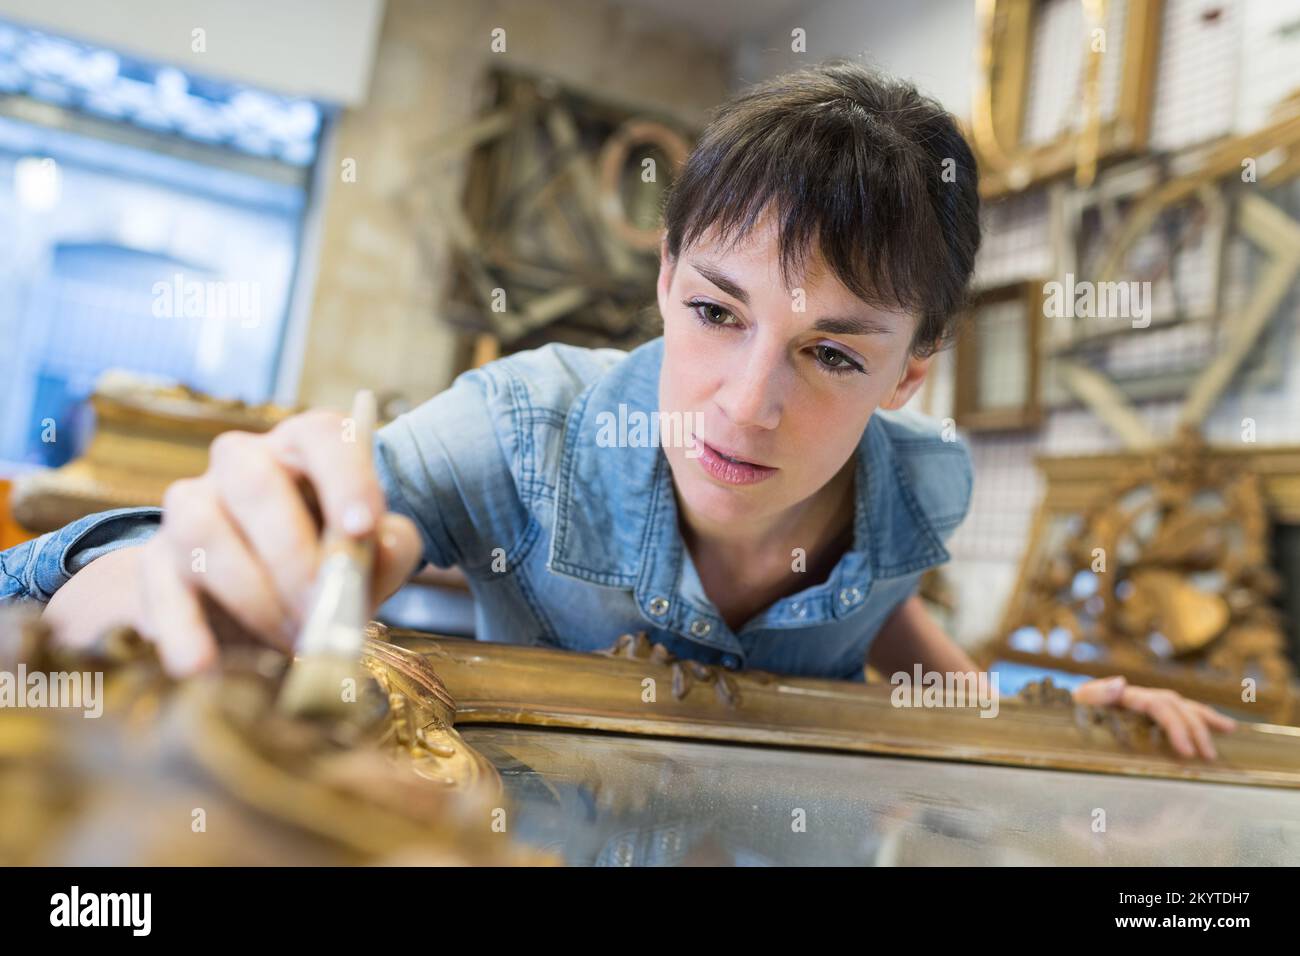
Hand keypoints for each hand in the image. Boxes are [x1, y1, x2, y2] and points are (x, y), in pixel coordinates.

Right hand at [87, 410, 419, 675]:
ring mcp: (190, 504)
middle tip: (324, 610)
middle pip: (255, 482)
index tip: (363, 530)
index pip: (324, 437)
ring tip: (292, 642)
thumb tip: (378, 546)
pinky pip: (159, 586)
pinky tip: (203, 666)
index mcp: (305, 446)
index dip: (344, 479)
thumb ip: (392, 547)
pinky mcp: (155, 559)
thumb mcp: (376, 553)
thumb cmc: (332, 558)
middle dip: (295, 557)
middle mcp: (241, 461)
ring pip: (203, 531)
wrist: (262, 597)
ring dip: (254, 597)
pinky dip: (182, 629)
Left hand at [1074, 676, 1236, 760]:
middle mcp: (1141, 696)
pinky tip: (1218, 726)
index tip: (1186, 753)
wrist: (1063, 709)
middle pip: (1177, 707)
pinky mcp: (1147, 713)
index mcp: (1127, 695)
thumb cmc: (1070, 709)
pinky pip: (1178, 711)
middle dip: (1196, 729)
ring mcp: (1145, 702)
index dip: (1176, 727)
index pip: (1160, 706)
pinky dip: (1198, 717)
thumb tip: (1121, 682)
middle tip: (1207, 756)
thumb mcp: (1077, 701)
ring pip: (1183, 705)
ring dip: (1205, 719)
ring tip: (1228, 730)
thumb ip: (1096, 693)